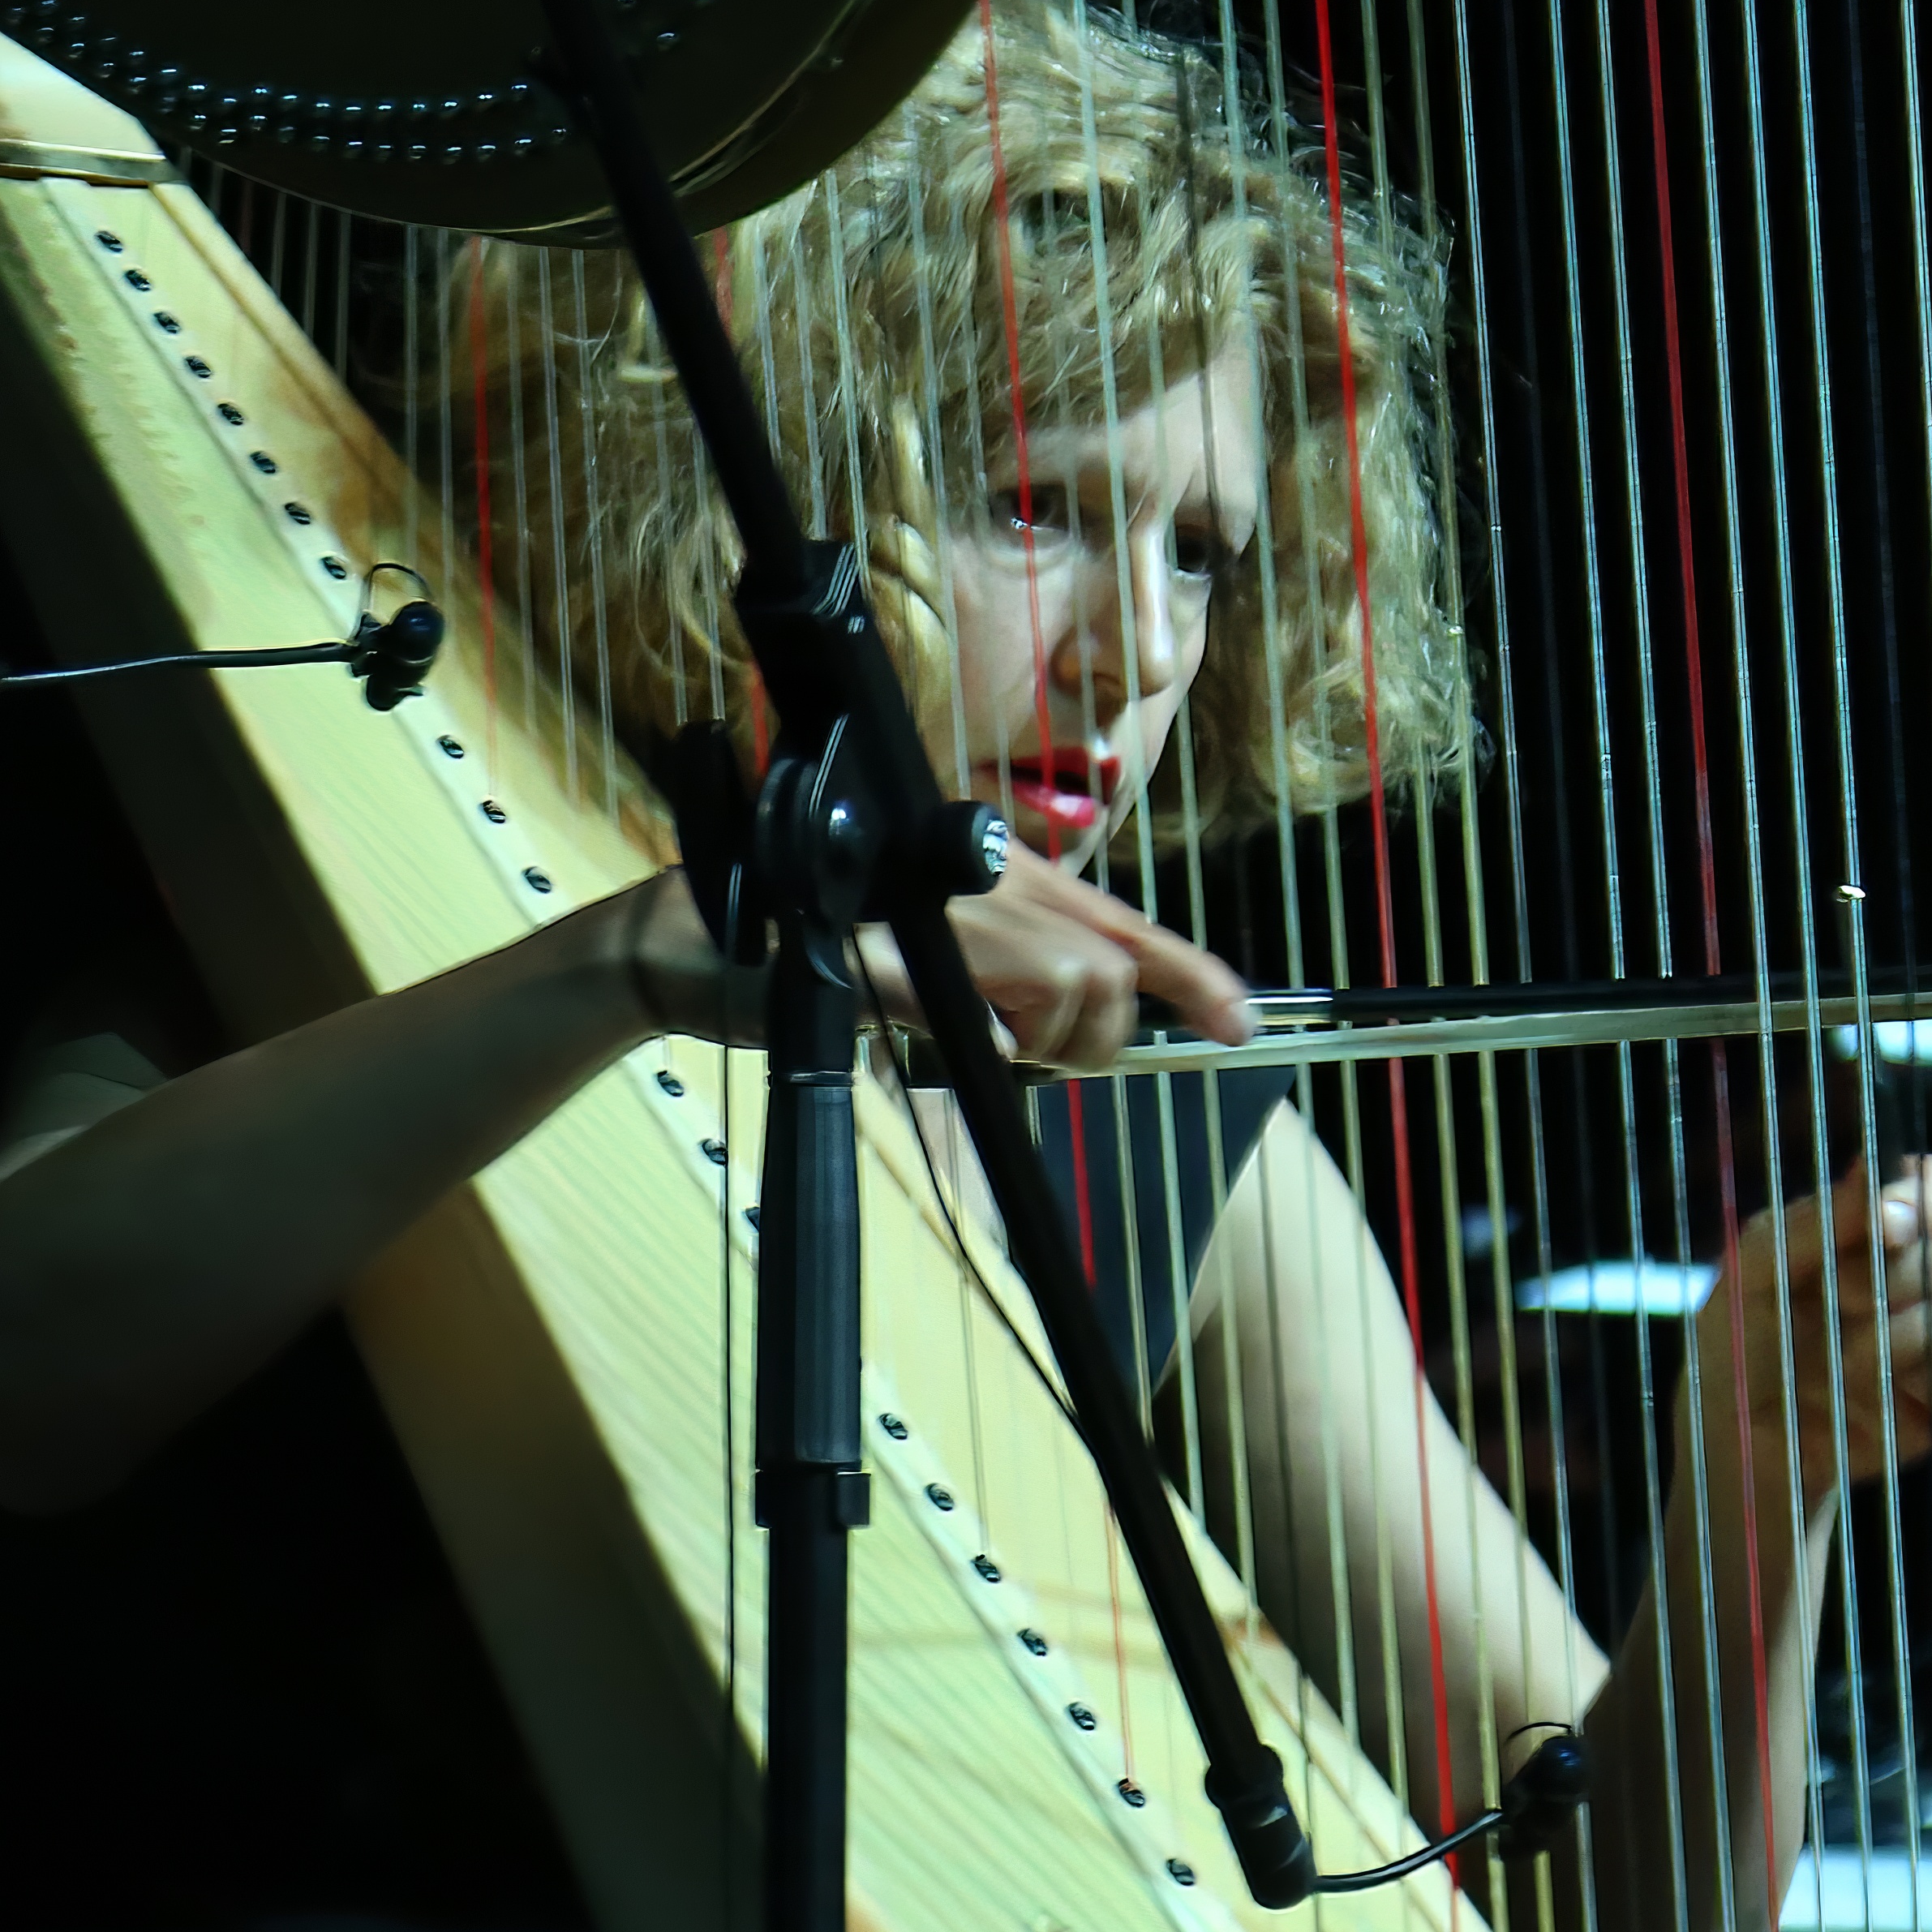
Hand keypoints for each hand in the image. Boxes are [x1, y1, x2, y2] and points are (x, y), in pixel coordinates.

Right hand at [602, 853, 1256, 1073]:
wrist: (690, 942)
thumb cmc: (807, 946)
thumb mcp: (924, 962)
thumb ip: (1005, 982)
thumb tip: (1085, 1029)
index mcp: (1001, 872)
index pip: (1124, 923)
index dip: (1195, 974)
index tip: (1241, 1024)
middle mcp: (985, 873)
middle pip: (1111, 965)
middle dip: (1098, 1035)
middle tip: (1038, 1060)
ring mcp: (939, 908)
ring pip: (1067, 987)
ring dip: (1043, 1044)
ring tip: (977, 1044)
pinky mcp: (890, 952)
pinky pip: (982, 1020)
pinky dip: (983, 1049)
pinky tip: (949, 1045)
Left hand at [1709, 1154, 1931, 1506]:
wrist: (1741, 1443)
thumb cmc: (1738, 1342)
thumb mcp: (1755, 1271)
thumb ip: (1816, 1222)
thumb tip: (1875, 1169)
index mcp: (1872, 1229)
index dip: (1925, 1196)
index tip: (1886, 1227)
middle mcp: (1918, 1273)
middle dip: (1899, 1278)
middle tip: (1842, 1306)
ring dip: (1909, 1334)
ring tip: (1850, 1363)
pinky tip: (1920, 1381)